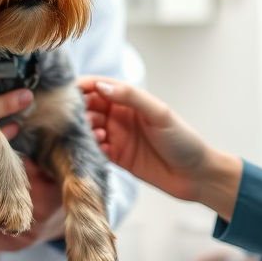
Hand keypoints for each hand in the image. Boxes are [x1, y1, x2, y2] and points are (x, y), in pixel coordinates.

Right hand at [77, 76, 242, 220]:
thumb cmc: (183, 140)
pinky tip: (98, 148)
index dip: (81, 87)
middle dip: (78, 110)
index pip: (98, 86)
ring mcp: (116, 136)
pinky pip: (94, 149)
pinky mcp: (115, 157)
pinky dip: (90, 147)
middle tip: (76, 118)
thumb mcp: (159, 113)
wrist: (196, 175)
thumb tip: (101, 87)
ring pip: (88, 128)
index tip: (65, 91)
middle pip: (88, 107)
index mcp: (130, 99)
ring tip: (95, 134)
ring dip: (84, 130)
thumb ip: (131, 97)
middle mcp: (120, 115)